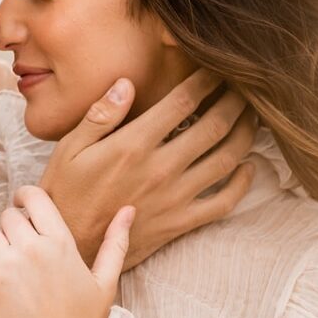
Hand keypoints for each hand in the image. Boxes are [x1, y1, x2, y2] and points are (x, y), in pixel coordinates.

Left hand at [0, 186, 133, 317]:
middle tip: (20, 247)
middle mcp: (31, 248)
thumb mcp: (106, 282)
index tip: (22, 204)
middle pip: (8, 216)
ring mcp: (6, 265)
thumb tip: (128, 209)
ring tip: (7, 264)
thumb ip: (114, 242)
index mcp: (60, 242)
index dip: (24, 196)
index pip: (34, 197)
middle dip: (12, 227)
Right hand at [41, 70, 257, 268]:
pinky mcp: (181, 222)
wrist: (71, 249)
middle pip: (213, 126)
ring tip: (252, 116)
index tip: (216, 67)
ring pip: (226, 160)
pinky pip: (223, 202)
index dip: (205, 80)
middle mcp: (160, 169)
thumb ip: (100, 115)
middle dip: (234, 100)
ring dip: (245, 134)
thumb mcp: (70, 150)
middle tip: (245, 85)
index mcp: (133, 145)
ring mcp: (175, 198)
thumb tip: (126, 84)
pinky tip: (247, 167)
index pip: (182, 103)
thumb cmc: (66, 194)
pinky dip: (242, 183)